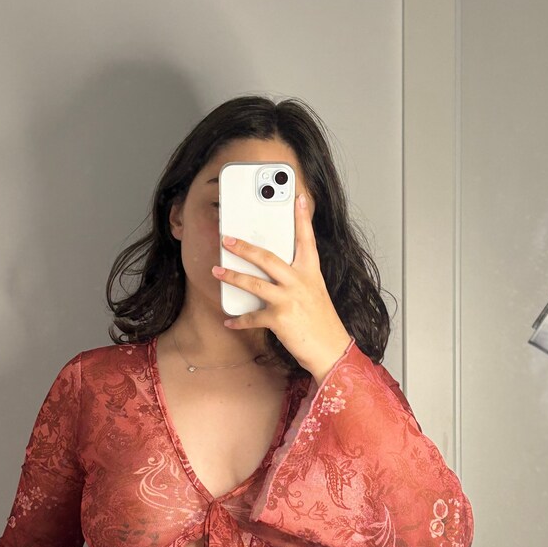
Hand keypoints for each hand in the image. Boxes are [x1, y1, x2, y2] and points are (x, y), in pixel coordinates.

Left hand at [212, 193, 352, 383]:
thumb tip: (273, 269)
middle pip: (267, 258)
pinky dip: (238, 320)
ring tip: (217, 271)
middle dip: (244, 247)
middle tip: (227, 239)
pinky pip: (252, 317)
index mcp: (311, 272)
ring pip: (254, 283)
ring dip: (232, 277)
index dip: (302, 217)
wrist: (331, 349)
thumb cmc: (322, 321)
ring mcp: (289, 300)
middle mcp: (300, 282)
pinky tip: (229, 321)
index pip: (306, 239)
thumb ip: (298, 278)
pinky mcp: (280, 319)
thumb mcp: (315, 292)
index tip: (297, 197)